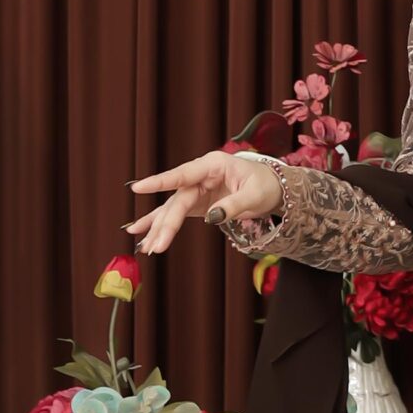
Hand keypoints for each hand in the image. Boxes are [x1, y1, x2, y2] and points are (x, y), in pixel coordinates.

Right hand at [126, 151, 285, 253]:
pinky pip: (175, 213)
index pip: (183, 174)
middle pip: (178, 200)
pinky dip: (161, 224)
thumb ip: (233, 205)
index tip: (138, 188)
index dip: (160, 182)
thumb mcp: (255, 195)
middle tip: (155, 246)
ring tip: (146, 247)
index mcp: (213, 165)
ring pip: (172, 209)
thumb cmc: (266, 186)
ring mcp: (196, 188)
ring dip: (159, 228)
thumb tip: (212, 218)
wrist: (274, 187)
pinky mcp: (197, 202)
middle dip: (165, 224)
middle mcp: (200, 175)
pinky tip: (143, 234)